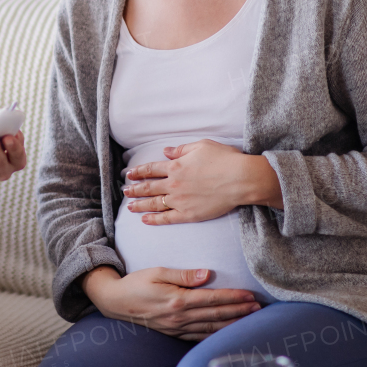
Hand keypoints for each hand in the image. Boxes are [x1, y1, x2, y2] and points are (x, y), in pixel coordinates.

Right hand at [82, 266, 260, 340]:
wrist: (115, 302)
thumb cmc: (136, 283)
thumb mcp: (157, 272)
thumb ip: (183, 274)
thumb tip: (207, 274)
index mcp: (177, 300)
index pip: (212, 299)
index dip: (233, 298)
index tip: (250, 296)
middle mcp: (179, 317)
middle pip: (216, 315)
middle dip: (239, 312)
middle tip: (259, 308)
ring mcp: (176, 328)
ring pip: (210, 329)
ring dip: (232, 325)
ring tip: (249, 320)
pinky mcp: (173, 334)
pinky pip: (199, 337)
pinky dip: (215, 336)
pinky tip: (226, 334)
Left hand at [122, 139, 281, 223]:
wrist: (241, 179)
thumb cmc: (224, 159)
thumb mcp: (201, 146)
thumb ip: (180, 150)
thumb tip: (165, 151)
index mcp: (175, 166)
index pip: (150, 169)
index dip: (138, 172)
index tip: (129, 174)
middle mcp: (174, 184)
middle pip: (148, 187)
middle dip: (134, 189)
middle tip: (125, 191)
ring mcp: (180, 200)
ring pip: (154, 204)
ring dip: (140, 205)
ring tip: (129, 207)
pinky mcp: (189, 214)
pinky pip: (167, 218)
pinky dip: (155, 219)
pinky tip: (145, 220)